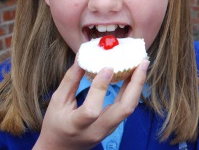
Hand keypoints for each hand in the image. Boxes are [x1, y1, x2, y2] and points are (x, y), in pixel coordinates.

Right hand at [33, 59, 148, 149]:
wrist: (62, 148)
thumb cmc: (56, 124)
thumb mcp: (57, 102)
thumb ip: (70, 80)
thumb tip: (81, 57)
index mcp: (76, 125)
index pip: (92, 110)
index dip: (100, 89)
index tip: (108, 67)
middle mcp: (97, 130)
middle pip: (124, 110)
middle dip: (136, 84)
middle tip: (142, 62)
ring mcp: (109, 129)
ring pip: (129, 108)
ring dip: (138, 85)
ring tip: (142, 64)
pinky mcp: (115, 125)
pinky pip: (127, 106)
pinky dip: (133, 89)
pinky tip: (135, 74)